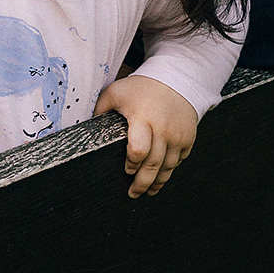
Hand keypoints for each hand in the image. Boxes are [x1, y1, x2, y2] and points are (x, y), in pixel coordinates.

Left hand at [94, 75, 197, 196]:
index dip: (131, 164)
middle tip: (133, 193)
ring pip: (167, 168)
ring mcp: (178, 135)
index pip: (138, 150)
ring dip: (157, 182)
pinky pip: (178, 161)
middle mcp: (162, 129)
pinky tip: (160, 175)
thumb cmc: (141, 88)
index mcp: (143, 118)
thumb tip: (85, 129)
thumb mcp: (116, 92)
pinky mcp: (188, 139)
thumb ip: (100, 109)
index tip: (126, 170)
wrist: (176, 79)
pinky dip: (168, 170)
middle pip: (153, 166)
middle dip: (141, 184)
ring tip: (148, 191)